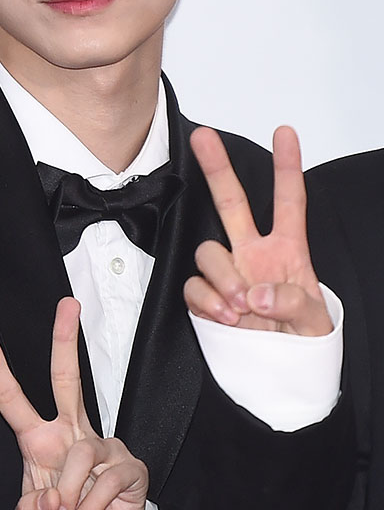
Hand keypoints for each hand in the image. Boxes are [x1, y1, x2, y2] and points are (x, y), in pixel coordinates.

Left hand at [0, 297, 147, 509]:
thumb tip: (44, 498)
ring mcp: (104, 447)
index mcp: (41, 442)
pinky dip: (90, 505)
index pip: (14, 399)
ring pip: (79, 454)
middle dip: (65, 340)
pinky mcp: (130, 468)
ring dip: (68, 492)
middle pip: (67, 379)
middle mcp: (72, 435)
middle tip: (66, 303)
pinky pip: (106, 478)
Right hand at [184, 126, 330, 335]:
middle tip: (202, 136)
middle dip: (216, 167)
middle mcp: (253, 254)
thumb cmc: (302, 343)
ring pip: (208, 251)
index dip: (288, 167)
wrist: (278, 376)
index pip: (289, 202)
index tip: (285, 133)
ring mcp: (228, 275)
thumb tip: (257, 293)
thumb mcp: (314, 323)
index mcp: (288, 251)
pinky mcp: (206, 298)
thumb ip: (292, 303)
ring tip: (240, 306)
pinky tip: (226, 317)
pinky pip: (194, 288)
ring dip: (222, 276)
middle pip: (231, 202)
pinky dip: (207, 301)